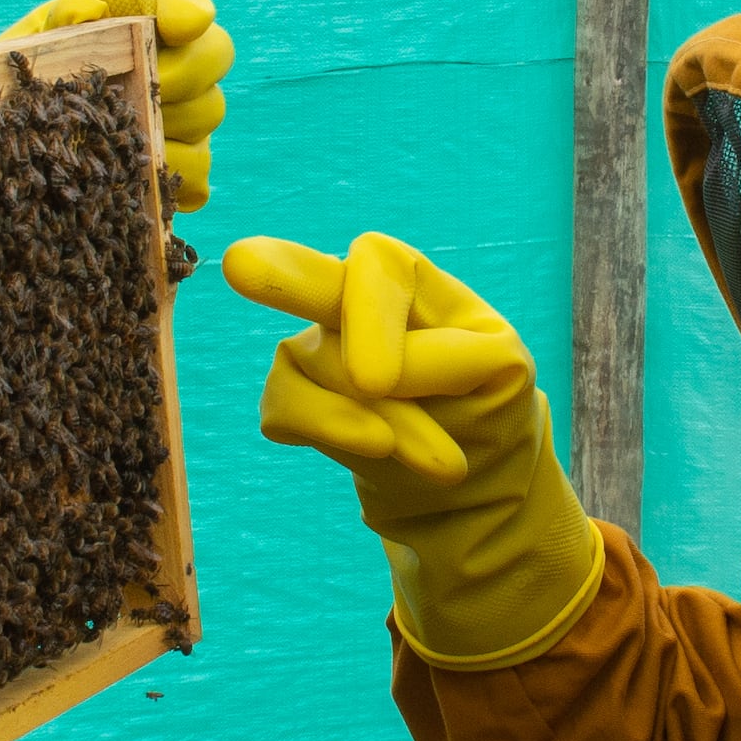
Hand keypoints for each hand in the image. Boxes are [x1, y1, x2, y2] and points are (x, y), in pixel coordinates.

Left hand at [2, 0, 230, 209]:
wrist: (21, 121)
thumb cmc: (33, 71)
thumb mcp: (36, 38)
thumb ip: (60, 19)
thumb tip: (88, 14)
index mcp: (135, 7)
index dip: (186, 9)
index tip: (178, 28)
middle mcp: (171, 52)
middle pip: (214, 53)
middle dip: (184, 74)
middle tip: (150, 87)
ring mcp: (181, 106)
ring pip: (208, 111)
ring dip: (174, 124)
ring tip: (130, 136)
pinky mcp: (177, 155)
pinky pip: (196, 169)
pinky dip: (174, 177)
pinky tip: (143, 181)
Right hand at [221, 230, 602, 667]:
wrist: (472, 478)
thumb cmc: (488, 403)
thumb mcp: (500, 375)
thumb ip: (445, 360)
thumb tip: (368, 379)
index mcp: (409, 280)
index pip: (377, 267)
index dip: (369, 315)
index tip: (376, 382)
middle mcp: (352, 301)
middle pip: (311, 282)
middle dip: (282, 278)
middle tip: (240, 262)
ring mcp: (316, 347)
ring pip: (312, 370)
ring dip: (371, 425)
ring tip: (443, 465)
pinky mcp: (295, 398)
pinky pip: (281, 408)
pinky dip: (327, 436)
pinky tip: (380, 457)